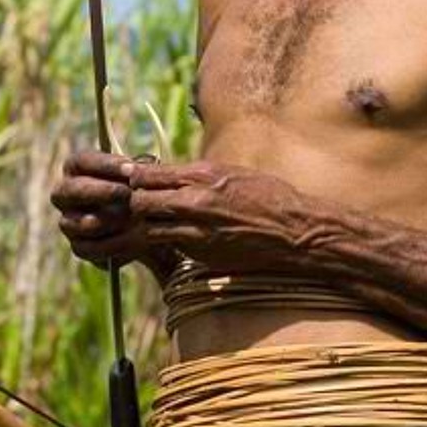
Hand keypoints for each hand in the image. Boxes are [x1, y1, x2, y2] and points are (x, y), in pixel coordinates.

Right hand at [51, 150, 145, 268]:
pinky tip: (131, 241)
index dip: (105, 165)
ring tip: (132, 218)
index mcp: (76, 169)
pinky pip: (88, 248)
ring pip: (78, 222)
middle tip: (127, 193)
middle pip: (71, 190)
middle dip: (101, 192)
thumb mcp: (142, 176)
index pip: (81, 161)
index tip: (131, 170)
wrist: (148, 223)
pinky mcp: (79, 246)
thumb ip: (136, 172)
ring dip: (107, 221)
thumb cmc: (142, 189)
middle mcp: (65, 194)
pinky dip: (111, 245)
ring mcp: (68, 222)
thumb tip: (137, 172)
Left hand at [126, 159, 306, 271]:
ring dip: (144, 227)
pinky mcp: (202, 252)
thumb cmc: (271, 199)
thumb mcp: (235, 173)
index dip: (135, 179)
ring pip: (149, 226)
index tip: (131, 183)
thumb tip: (178, 176)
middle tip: (133, 209)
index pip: (150, 173)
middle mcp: (196, 199)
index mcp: (204, 174)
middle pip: (140, 199)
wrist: (295, 231)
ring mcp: (198, 228)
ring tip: (145, 227)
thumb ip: (203, 176)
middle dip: (133, 204)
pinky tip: (163, 243)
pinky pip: (169, 246)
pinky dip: (162, 244)